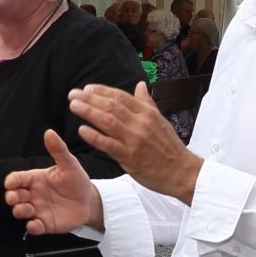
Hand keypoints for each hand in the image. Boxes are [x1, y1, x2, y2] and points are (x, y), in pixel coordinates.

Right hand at [6, 129, 99, 234]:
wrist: (89, 200)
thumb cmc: (76, 180)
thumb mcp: (69, 164)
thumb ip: (58, 150)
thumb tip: (49, 132)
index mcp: (35, 179)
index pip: (16, 178)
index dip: (11, 181)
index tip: (10, 183)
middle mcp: (33, 194)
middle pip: (14, 196)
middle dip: (11, 197)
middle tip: (15, 198)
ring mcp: (38, 209)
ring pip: (21, 211)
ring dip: (19, 211)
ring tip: (27, 209)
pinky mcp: (45, 224)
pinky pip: (34, 228)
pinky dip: (32, 227)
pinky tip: (35, 225)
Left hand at [68, 81, 201, 202]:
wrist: (182, 171)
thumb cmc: (169, 147)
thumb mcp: (160, 120)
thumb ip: (146, 102)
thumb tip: (140, 85)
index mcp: (147, 113)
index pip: (120, 96)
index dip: (101, 91)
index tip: (87, 88)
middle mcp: (140, 123)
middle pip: (111, 106)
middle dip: (89, 98)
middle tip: (73, 94)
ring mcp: (134, 139)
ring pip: (107, 121)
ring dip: (88, 112)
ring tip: (74, 106)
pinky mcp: (130, 157)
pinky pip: (108, 144)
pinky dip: (94, 136)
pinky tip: (82, 130)